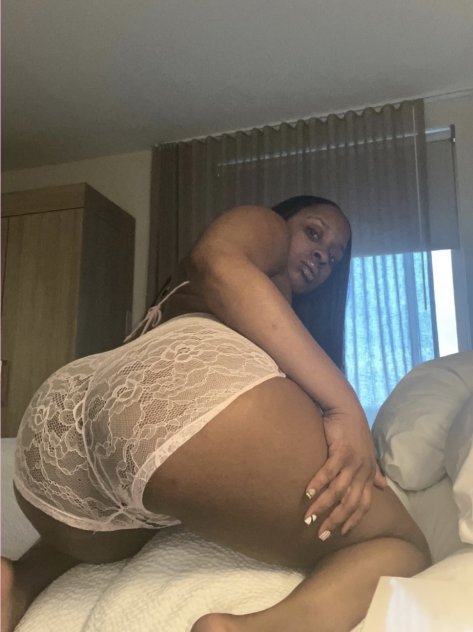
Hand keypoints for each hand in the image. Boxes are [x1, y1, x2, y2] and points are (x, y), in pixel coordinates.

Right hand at [303, 410, 386, 538]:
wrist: (346, 409)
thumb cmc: (354, 431)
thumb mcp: (368, 453)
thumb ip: (374, 472)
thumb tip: (383, 487)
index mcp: (368, 474)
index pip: (363, 505)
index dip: (353, 520)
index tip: (340, 533)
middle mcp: (363, 471)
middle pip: (350, 503)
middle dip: (336, 521)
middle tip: (321, 533)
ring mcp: (353, 462)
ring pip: (338, 491)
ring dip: (323, 506)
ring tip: (308, 517)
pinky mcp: (341, 451)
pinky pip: (329, 472)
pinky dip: (318, 484)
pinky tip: (308, 493)